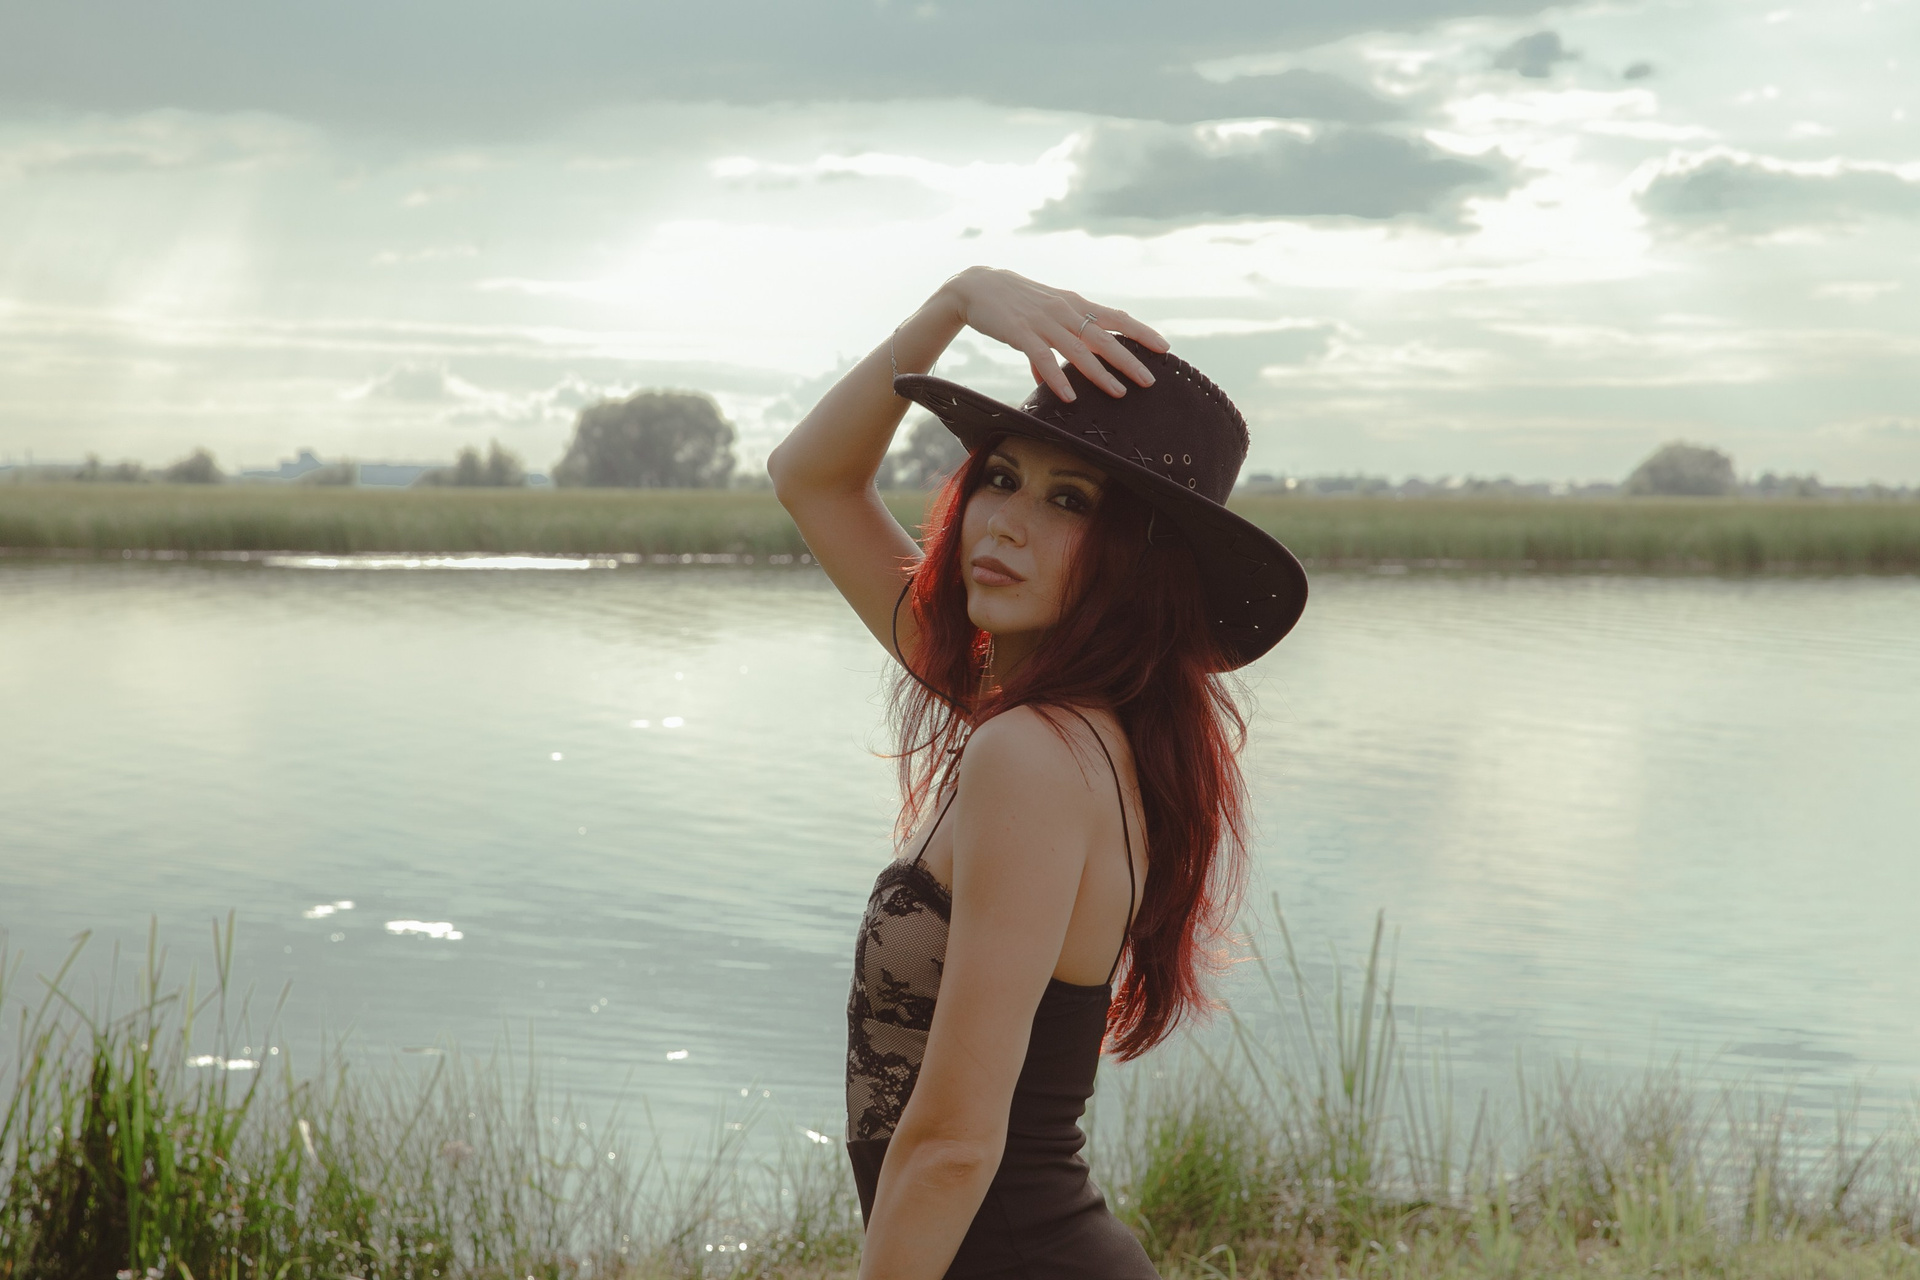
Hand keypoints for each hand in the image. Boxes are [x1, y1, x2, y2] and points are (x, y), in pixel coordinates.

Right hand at [936, 266, 1169, 401]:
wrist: (976, 285)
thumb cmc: (1013, 304)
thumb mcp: (1042, 317)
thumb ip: (1053, 344)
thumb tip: (1049, 380)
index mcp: (1074, 305)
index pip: (1115, 317)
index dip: (1141, 332)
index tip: (1164, 348)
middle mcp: (1064, 311)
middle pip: (1104, 337)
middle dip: (1129, 359)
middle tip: (1149, 380)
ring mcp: (1043, 321)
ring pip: (1078, 350)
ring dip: (1099, 373)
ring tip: (1119, 393)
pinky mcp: (1020, 332)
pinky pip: (1042, 358)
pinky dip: (1056, 377)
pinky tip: (1068, 396)